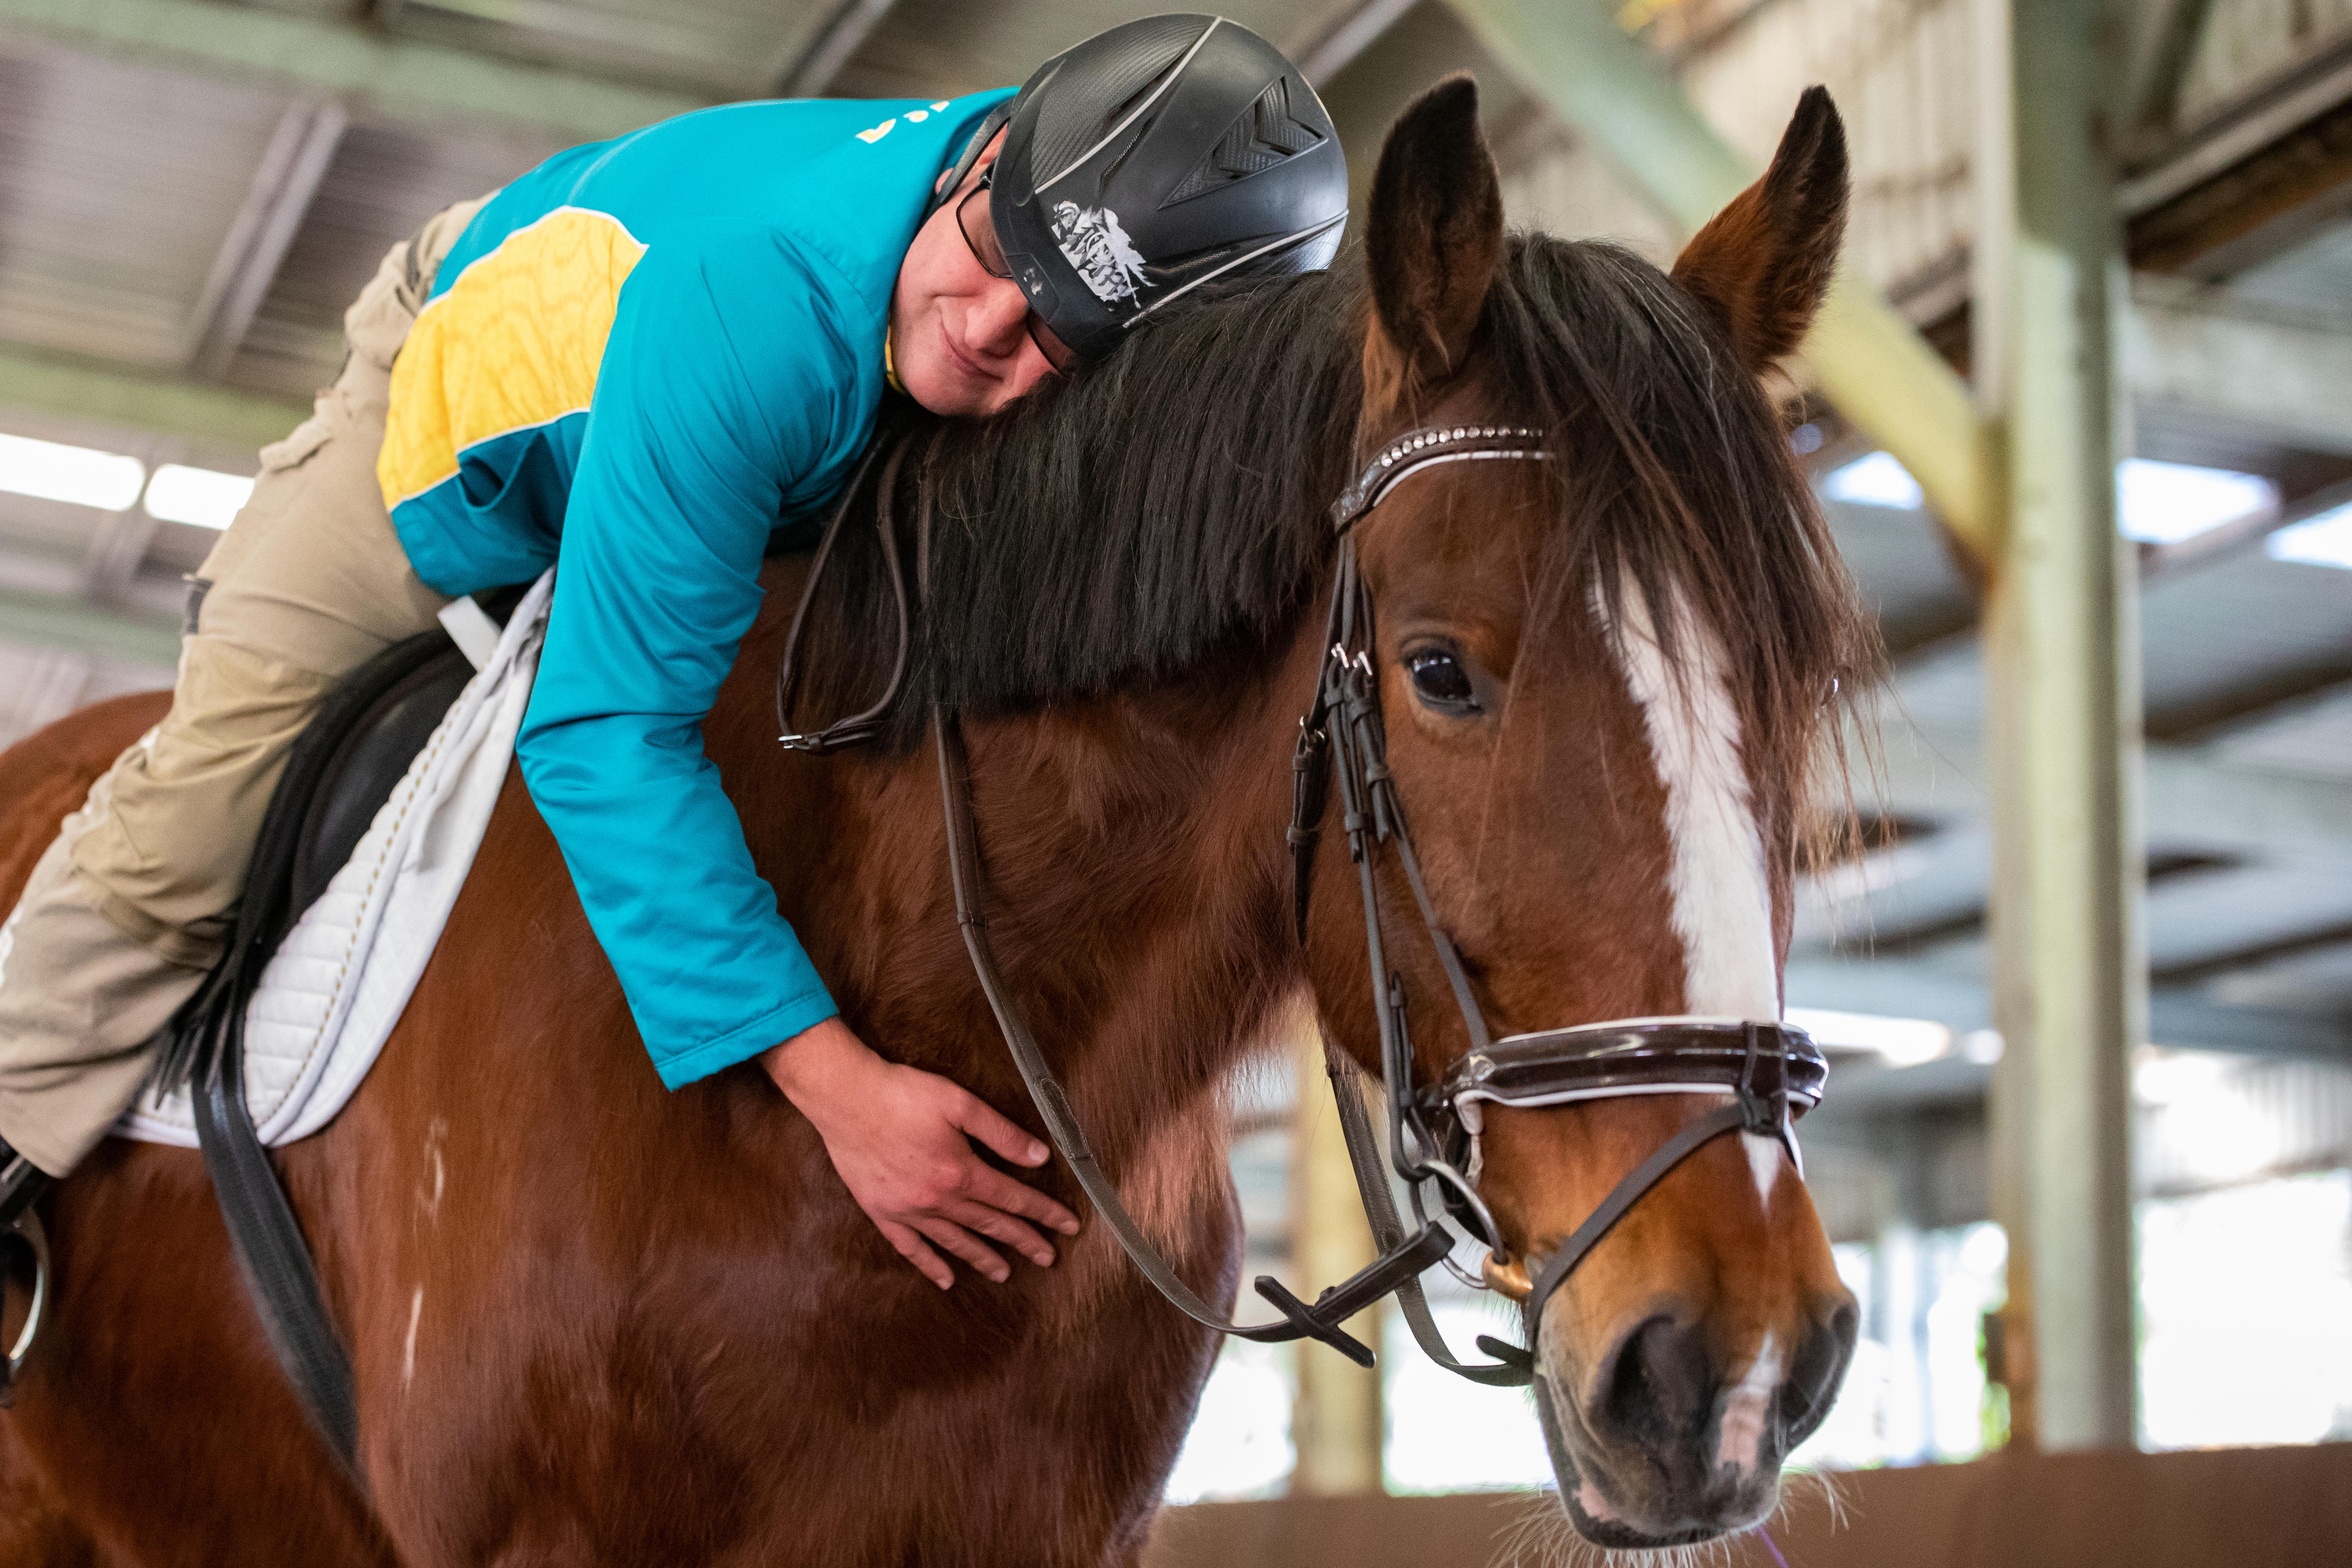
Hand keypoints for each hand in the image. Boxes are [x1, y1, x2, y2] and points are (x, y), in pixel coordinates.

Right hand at [762, 1017, 1080, 1289]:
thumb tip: (1039, 1156)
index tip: (1068, 1225)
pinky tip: (946, 1279)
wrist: (844, 1097)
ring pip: (954, 1242)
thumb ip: (1002, 1133)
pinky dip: (930, 1265)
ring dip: (983, 1258)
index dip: (1044, 1212)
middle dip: (1024, 1241)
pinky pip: (910, 1248)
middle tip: (1049, 1257)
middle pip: (990, 1225)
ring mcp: (908, 1210)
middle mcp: (937, 1200)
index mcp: (961, 1172)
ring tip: (1006, 1273)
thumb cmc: (902, 1093)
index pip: (1013, 1199)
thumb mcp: (960, 1104)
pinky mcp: (881, 1212)